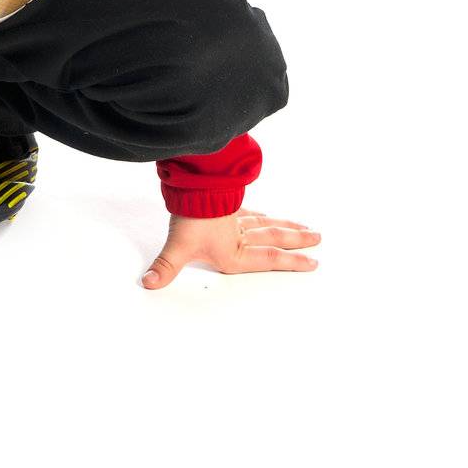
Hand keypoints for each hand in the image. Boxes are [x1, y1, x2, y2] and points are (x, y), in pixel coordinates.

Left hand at [141, 207, 320, 287]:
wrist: (191, 185)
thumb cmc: (190, 216)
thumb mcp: (177, 247)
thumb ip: (165, 267)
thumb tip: (148, 283)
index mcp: (233, 252)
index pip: (269, 258)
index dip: (291, 261)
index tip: (313, 261)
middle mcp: (239, 236)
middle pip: (274, 237)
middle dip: (297, 240)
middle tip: (318, 239)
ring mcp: (235, 218)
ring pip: (266, 223)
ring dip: (286, 226)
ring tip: (306, 227)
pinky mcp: (228, 204)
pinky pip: (251, 211)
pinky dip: (263, 214)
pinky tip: (267, 214)